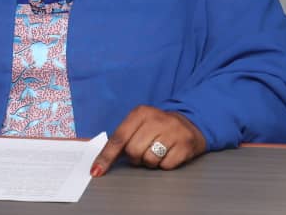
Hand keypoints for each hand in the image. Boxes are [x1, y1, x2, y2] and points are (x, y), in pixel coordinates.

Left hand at [91, 105, 205, 173]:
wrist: (188, 124)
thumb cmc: (157, 127)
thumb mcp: (138, 124)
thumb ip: (122, 138)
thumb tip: (100, 161)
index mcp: (140, 113)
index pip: (118, 138)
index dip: (106, 156)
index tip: (96, 171)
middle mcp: (156, 119)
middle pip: (133, 151)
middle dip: (135, 157)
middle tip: (142, 151)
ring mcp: (172, 131)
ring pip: (149, 159)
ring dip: (150, 162)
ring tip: (156, 152)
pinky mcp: (185, 144)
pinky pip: (166, 165)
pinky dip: (164, 164)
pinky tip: (168, 153)